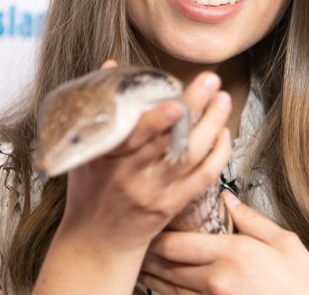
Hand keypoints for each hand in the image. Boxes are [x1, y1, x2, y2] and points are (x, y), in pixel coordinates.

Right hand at [58, 69, 233, 252]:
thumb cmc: (89, 189)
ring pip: (191, 156)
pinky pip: (203, 177)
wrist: (97, 241)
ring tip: (222, 98)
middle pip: (170, 140)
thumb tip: (111, 66)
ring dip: (212, 125)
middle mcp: (132, 176)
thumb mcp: (85, 150)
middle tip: (210, 80)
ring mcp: (155, 191)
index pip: (134, 137)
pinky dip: (218, 153)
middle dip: (194, 107)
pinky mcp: (173, 204)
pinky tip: (223, 132)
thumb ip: (100, 109)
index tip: (173, 100)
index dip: (155, 121)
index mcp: (107, 160)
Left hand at [139, 191, 308, 294]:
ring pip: (167, 289)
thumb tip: (228, 200)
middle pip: (164, 266)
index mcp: (233, 255)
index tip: (150, 225)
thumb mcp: (287, 244)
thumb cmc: (305, 289)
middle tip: (137, 242)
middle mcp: (217, 282)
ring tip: (140, 264)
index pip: (176, 242)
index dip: (156, 234)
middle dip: (147, 254)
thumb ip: (252, 220)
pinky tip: (162, 287)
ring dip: (151, 276)